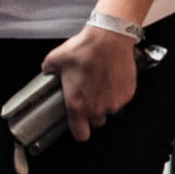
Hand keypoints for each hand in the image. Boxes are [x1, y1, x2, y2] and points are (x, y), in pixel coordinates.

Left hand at [39, 23, 138, 141]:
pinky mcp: (127, 93)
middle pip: (96, 122)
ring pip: (110, 110)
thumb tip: (47, 71)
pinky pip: (122, 99)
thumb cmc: (85, 49)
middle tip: (90, 96)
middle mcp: (96, 108)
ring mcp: (114, 102)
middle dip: (93, 112)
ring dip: (106, 102)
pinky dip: (117, 92)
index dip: (80, 130)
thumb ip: (48, 70)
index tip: (79, 125)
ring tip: (101, 84)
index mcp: (77, 105)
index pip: (80, 135)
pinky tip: (111, 78)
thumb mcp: (55, 59)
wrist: (109, 38)